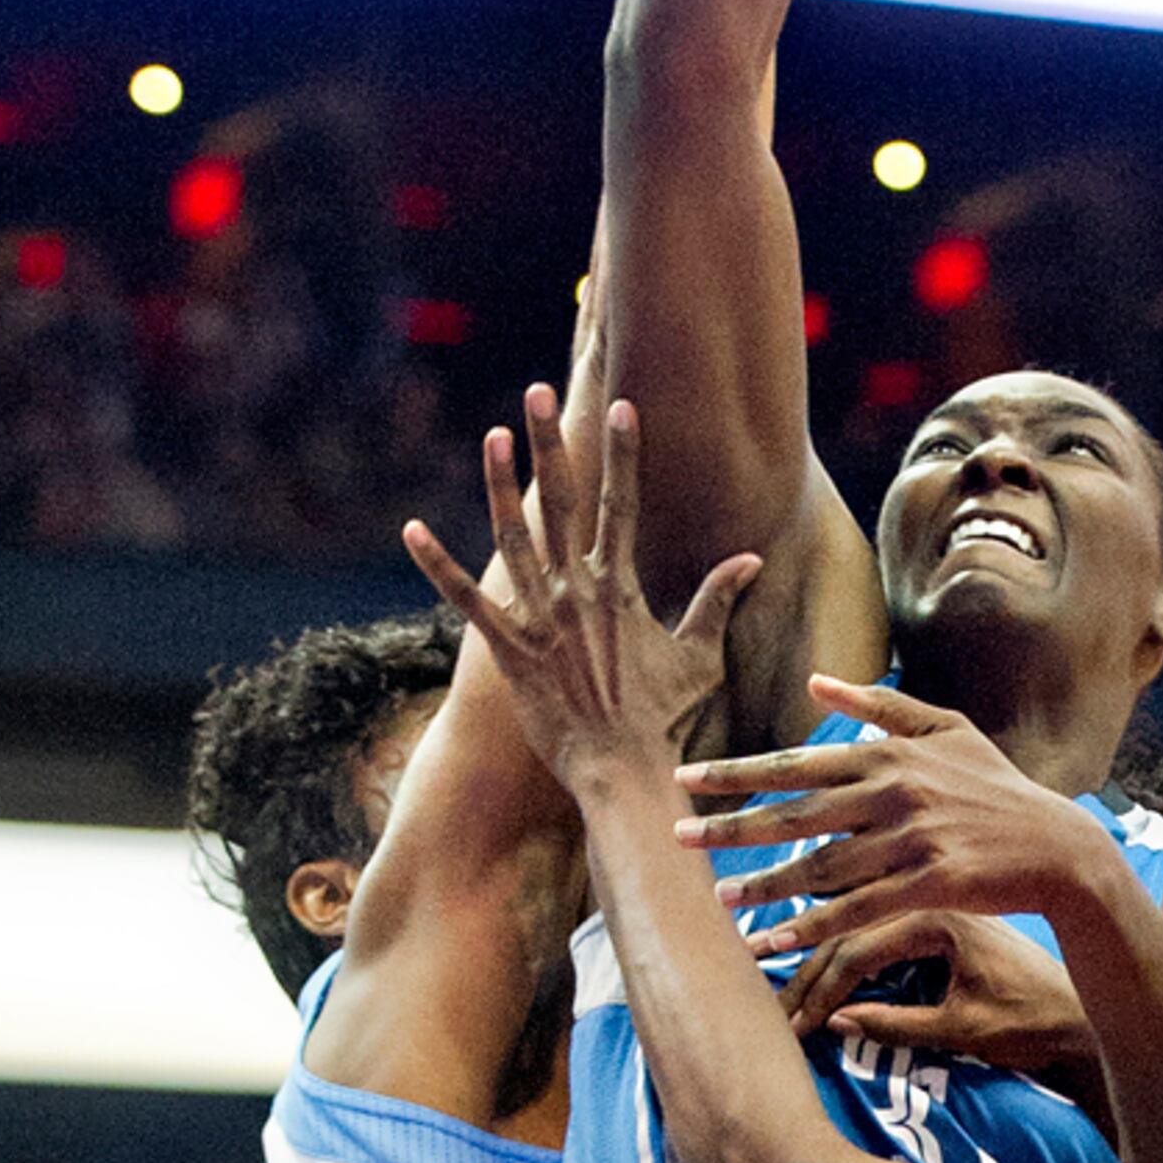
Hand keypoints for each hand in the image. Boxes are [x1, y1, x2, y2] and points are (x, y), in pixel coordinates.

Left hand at [404, 391, 761, 799]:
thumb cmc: (662, 718)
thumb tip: (749, 559)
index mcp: (621, 587)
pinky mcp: (509, 648)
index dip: (622, 454)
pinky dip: (438, 565)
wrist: (622, 769)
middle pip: (561, 501)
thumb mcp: (700, 655)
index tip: (622, 406)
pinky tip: (413, 530)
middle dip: (551, 443)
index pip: (622, 505)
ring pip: (513, 536)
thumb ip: (716, 600)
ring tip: (492, 433)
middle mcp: (578, 591)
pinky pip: (466, 600)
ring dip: (499, 483)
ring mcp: (541, 618)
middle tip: (537, 393)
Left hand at [679, 679, 1117, 1049]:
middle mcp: (896, 792)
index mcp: (891, 753)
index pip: (798, 761)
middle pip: (796, 812)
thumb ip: (882, 706)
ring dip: (764, 886)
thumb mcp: (949, 730)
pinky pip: (858, 910)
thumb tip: (817, 681)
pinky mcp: (932, 885)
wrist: (1059, 847)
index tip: (686, 778)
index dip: (738, 772)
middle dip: (731, 825)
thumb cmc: (999, 788)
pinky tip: (774, 941)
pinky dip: (813, 927)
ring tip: (719, 900)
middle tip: (676, 838)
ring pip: (821, 866)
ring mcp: (914, 840)